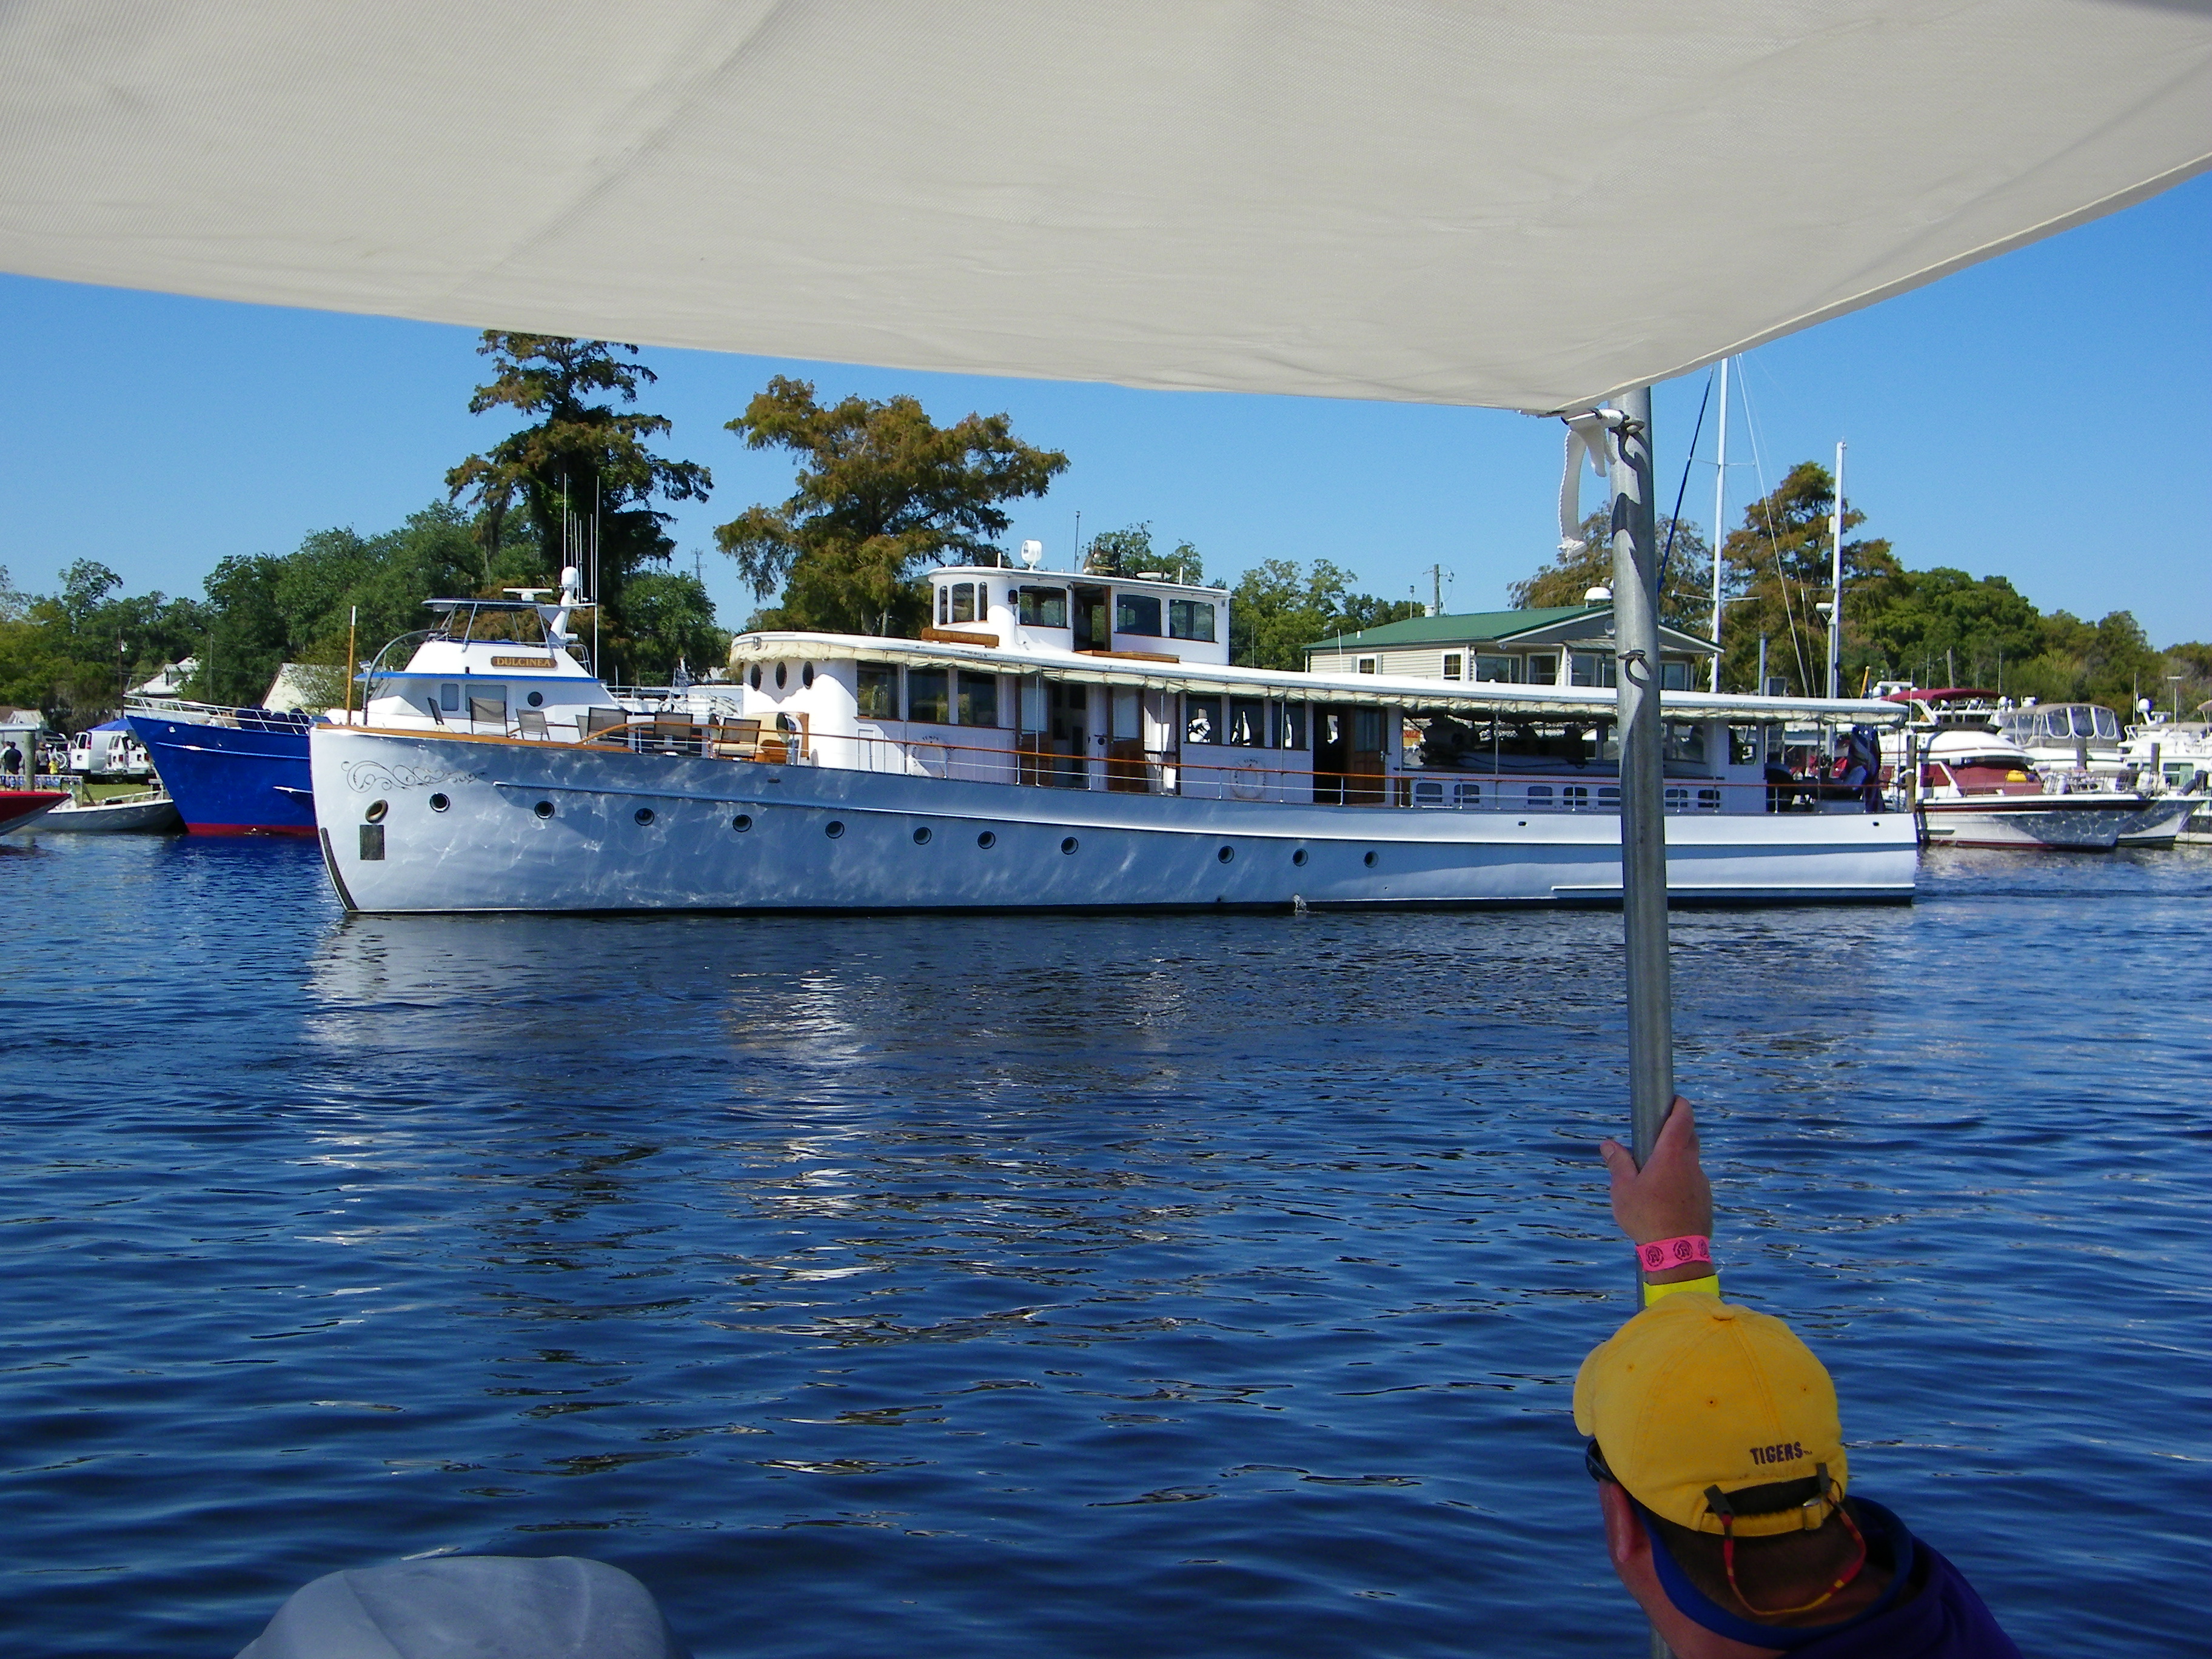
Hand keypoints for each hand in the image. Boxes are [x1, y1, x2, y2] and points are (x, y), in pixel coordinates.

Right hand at [1598, 1097, 1713, 1277]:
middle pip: (1690, 1137)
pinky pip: (1693, 1183)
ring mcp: (1701, 1183)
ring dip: (1677, 1161)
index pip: (1682, 1119)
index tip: (1674, 1099)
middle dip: (1677, 1130)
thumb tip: (1608, 1144)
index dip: (1680, 1104)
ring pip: (1691, 1162)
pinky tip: (1666, 1198)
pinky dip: (1682, 1181)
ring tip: (1656, 1175)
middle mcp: (1691, 1165)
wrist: (1677, 1252)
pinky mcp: (1705, 1200)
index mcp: (1671, 1155)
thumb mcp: (1623, 1189)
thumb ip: (1618, 1163)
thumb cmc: (1647, 1217)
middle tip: (1658, 1135)